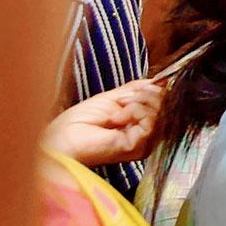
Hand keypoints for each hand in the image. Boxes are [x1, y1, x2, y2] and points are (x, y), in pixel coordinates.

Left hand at [43, 79, 162, 166]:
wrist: (60, 139)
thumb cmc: (79, 123)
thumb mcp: (114, 97)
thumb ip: (139, 90)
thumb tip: (163, 80)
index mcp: (141, 125)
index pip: (164, 102)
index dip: (155, 90)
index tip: (139, 87)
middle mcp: (148, 136)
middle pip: (166, 105)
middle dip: (146, 94)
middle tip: (123, 99)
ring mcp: (145, 143)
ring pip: (161, 112)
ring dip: (139, 102)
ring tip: (118, 108)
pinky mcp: (140, 146)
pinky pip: (152, 121)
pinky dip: (135, 111)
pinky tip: (117, 118)